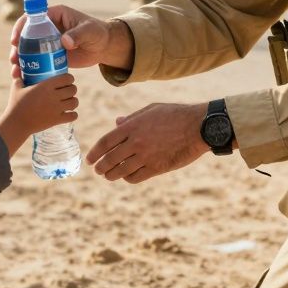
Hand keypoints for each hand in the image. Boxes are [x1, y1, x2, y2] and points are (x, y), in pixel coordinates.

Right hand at [0, 66, 77, 155]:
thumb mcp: (16, 87)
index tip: (66, 80)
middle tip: (66, 90)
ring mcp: (56, 109)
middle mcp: (53, 96)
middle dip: (71, 89)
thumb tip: (15, 66)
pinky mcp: (57, 120)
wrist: (16, 124)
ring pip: (75, 102)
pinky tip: (68, 113)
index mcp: (45, 86)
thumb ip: (17, 75)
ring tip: (68, 101)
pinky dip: (72, 114)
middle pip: (73, 89)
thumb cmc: (16, 104)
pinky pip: (73, 116)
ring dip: (73, 101)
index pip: (67, 78)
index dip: (69, 78)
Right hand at [9, 4, 133, 69]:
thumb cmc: (98, 33)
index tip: (15, 40)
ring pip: (28, 49)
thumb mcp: (89, 31)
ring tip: (16, 72)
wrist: (104, 47)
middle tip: (14, 59)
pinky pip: (36, 61)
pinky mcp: (50, 55)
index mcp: (54, 15)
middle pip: (26, 35)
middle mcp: (47, 27)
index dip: (20, 27)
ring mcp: (47, 42)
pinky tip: (23, 78)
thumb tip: (64, 41)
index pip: (32, 17)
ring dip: (20, 60)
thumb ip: (78, 34)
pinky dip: (29, 68)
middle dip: (17, 47)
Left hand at [85, 103, 207, 183]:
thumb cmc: (175, 114)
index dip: (94, 153)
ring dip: (111, 175)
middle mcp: (135, 143)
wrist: (198, 126)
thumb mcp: (151, 110)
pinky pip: (135, 177)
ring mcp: (145, 156)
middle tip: (97, 170)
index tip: (89, 160)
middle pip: (109, 160)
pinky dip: (127, 178)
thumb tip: (116, 123)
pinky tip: (127, 176)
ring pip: (120, 171)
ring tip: (108, 176)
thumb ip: (132, 118)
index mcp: (132, 127)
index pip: (105, 142)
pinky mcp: (156, 168)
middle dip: (101, 167)